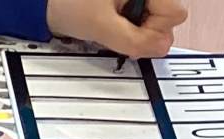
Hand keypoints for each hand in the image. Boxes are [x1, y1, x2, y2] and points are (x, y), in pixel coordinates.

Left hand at [45, 0, 187, 59]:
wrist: (47, 1)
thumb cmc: (69, 2)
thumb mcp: (102, 27)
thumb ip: (134, 40)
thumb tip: (161, 49)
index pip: (175, 14)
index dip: (155, 31)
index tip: (132, 37)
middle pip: (168, 16)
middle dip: (146, 31)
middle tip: (120, 33)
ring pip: (157, 19)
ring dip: (138, 30)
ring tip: (113, 27)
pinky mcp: (132, 2)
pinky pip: (144, 17)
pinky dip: (131, 26)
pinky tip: (114, 24)